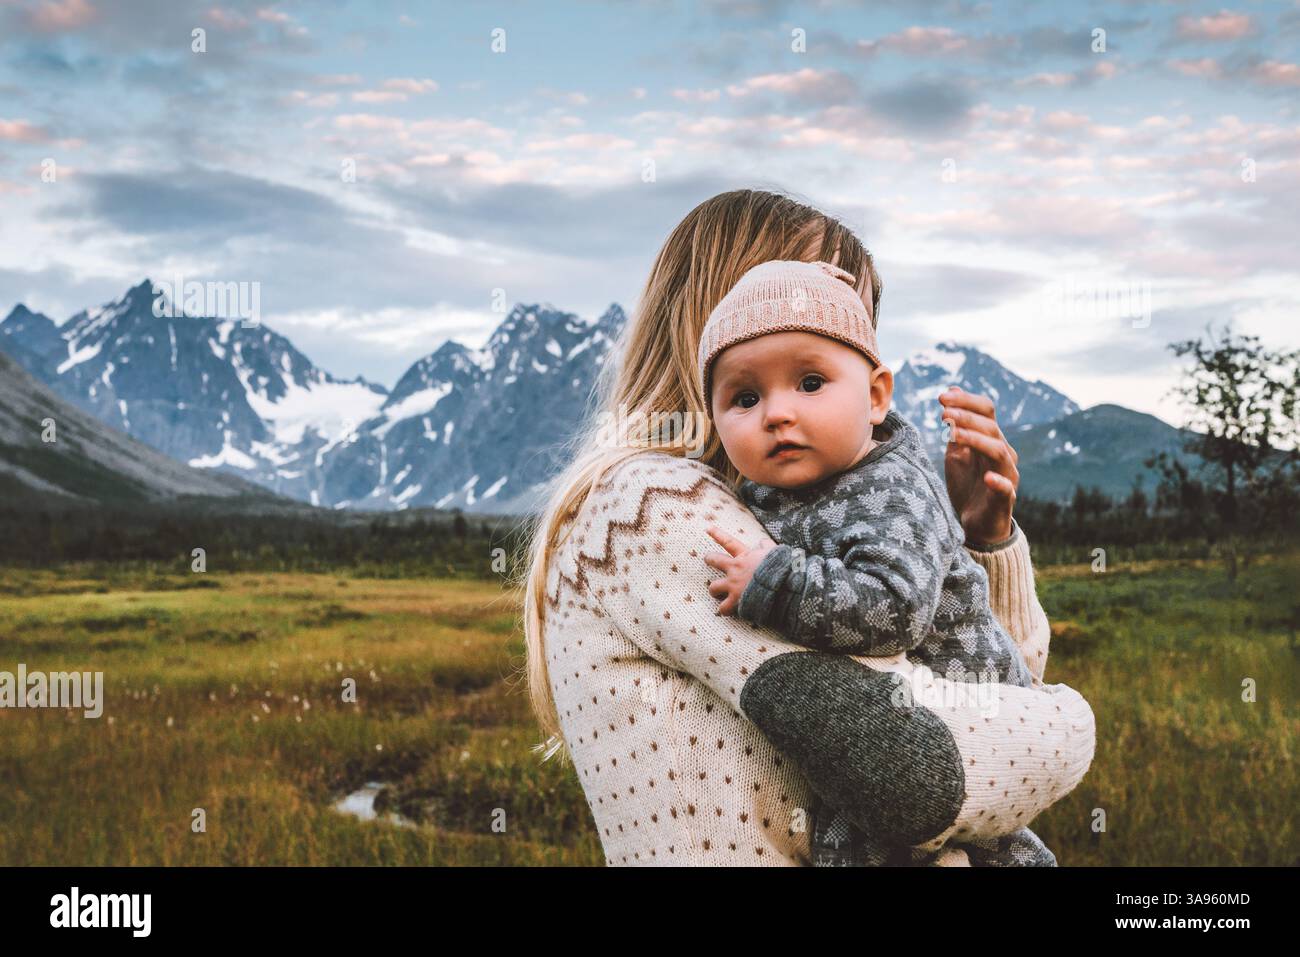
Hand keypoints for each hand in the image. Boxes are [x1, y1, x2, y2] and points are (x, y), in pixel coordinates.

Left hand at [703, 526, 776, 615]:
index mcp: (745, 556)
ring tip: (716, 593)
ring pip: (713, 587)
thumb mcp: (775, 551)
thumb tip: (762, 542)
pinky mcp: (736, 600)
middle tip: (707, 559)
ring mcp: (733, 585)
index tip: (707, 528)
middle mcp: (735, 569)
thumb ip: (766, 546)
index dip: (717, 534)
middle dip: (710, 559)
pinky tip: (726, 611)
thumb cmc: (781, 568)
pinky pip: (724, 608)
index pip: (729, 542)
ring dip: (714, 590)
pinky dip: (725, 610)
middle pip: (715, 560)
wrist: (782, 585)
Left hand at [938, 386, 1019, 546]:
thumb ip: (955, 425)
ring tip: (953, 435)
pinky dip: (999, 482)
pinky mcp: (1005, 499)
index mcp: (991, 439)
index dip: (966, 401)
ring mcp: (1007, 475)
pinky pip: (1006, 488)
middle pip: (991, 427)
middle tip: (944, 414)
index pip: (986, 411)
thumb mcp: (956, 452)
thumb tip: (952, 389)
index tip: (941, 397)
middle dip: (967, 417)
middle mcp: (1003, 452)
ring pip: (998, 451)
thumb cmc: (967, 485)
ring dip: (976, 440)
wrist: (976, 523)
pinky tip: (988, 478)